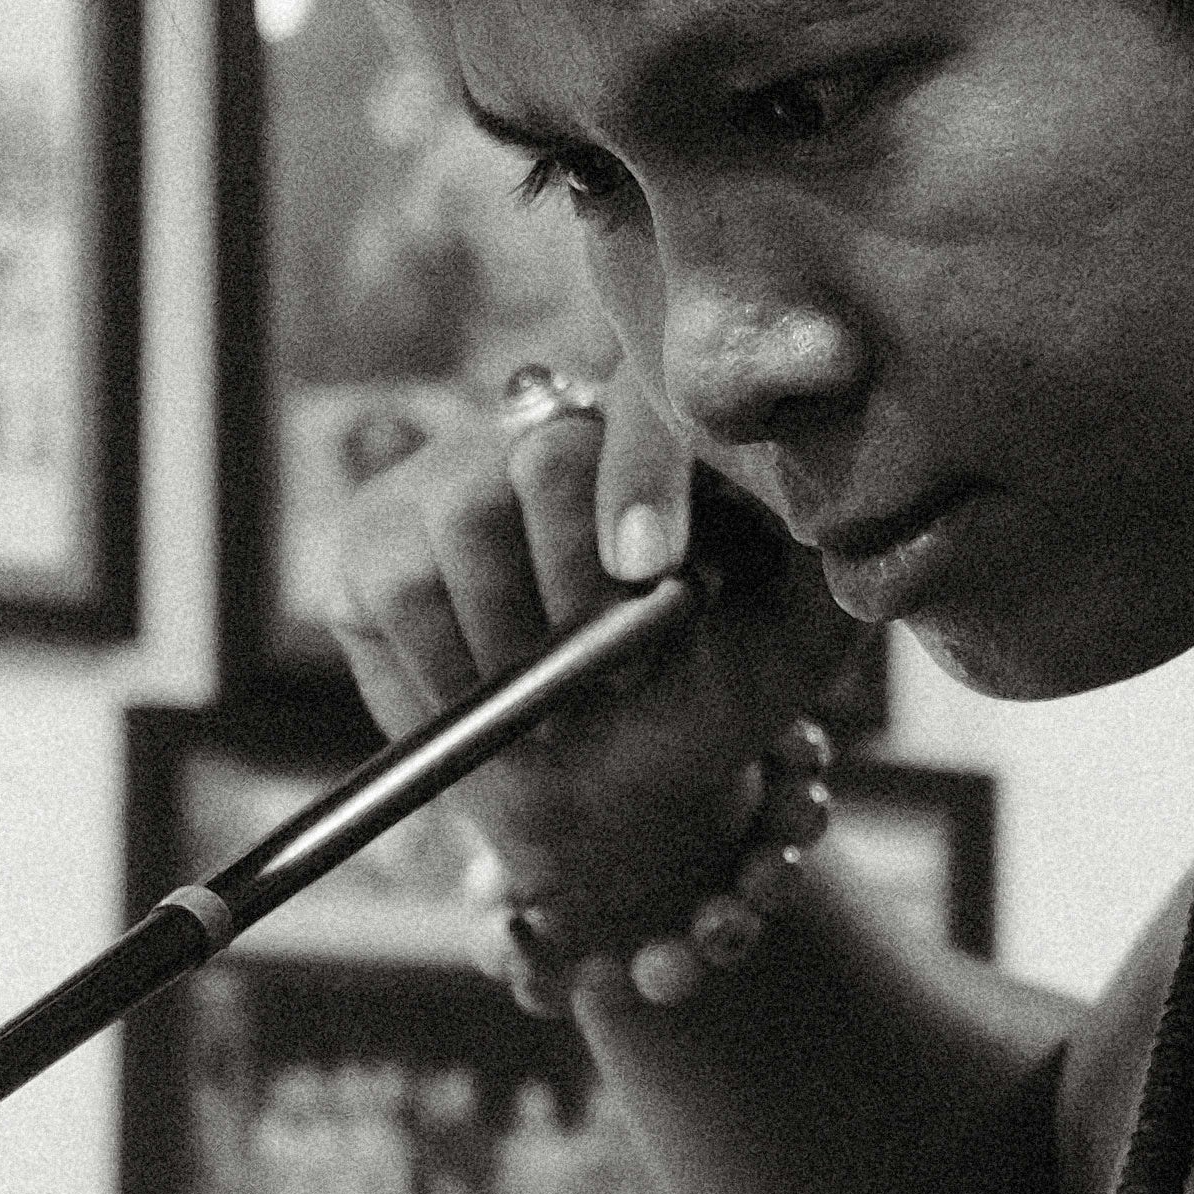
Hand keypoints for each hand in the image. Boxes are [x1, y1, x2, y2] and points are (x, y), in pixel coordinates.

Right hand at [329, 363, 856, 1008]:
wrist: (610, 790)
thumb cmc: (707, 697)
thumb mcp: (794, 636)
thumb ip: (818, 557)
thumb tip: (816, 493)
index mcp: (657, 426)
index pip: (642, 403)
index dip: (643, 472)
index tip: (653, 571)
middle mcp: (552, 425)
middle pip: (546, 453)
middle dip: (581, 584)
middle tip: (620, 673)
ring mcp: (452, 470)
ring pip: (462, 521)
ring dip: (515, 642)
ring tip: (555, 696)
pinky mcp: (375, 532)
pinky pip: (395, 580)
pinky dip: (445, 664)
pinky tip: (486, 697)